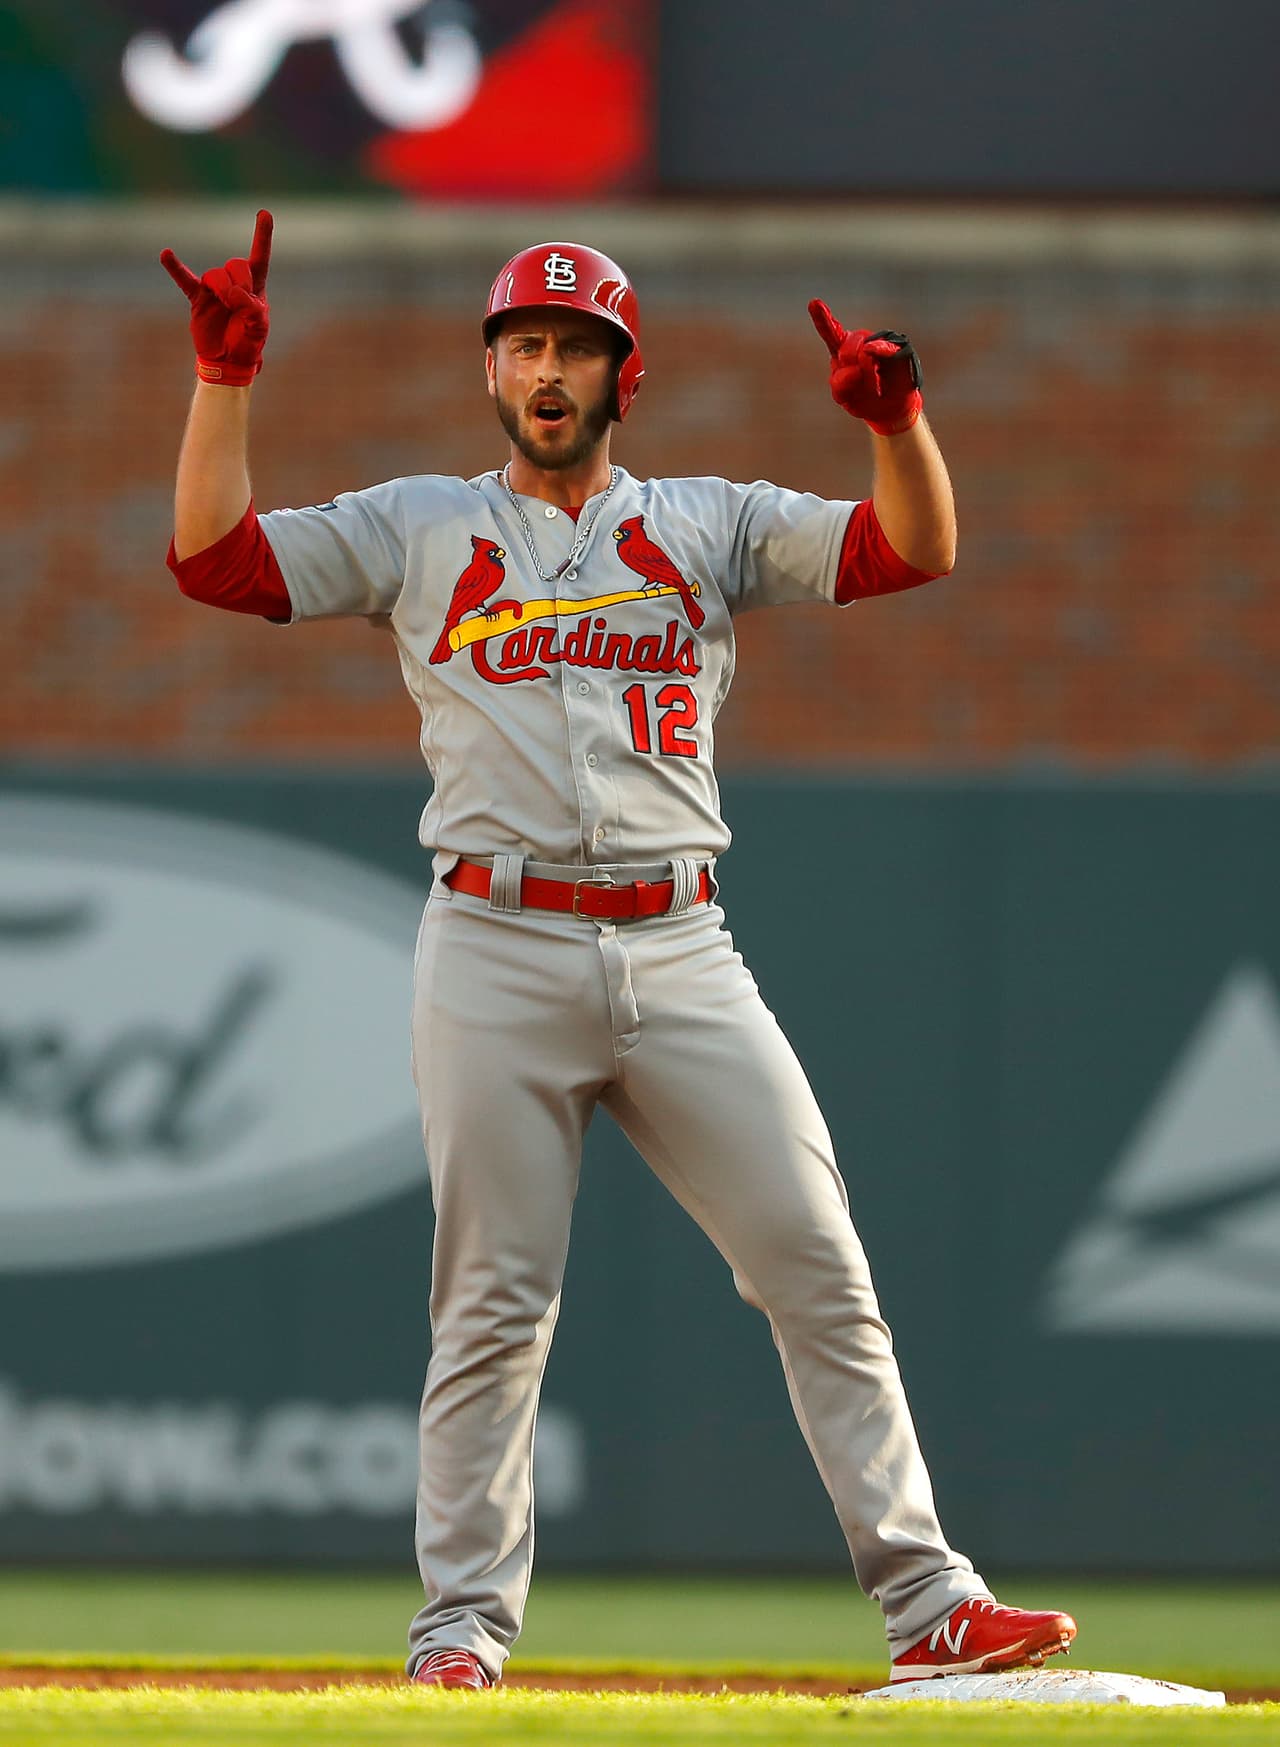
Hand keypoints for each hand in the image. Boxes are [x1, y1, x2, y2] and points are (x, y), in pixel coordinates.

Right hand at [161, 210, 272, 386]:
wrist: (228, 361)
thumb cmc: (247, 343)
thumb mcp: (259, 328)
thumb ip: (252, 309)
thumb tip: (233, 294)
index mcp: (254, 287)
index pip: (259, 257)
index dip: (262, 236)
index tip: (264, 213)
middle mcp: (234, 283)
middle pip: (235, 265)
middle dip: (240, 282)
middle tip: (240, 304)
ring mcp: (214, 289)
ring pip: (216, 275)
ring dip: (223, 289)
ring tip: (227, 307)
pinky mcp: (197, 298)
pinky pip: (184, 279)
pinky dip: (175, 267)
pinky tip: (166, 254)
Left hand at [808, 300, 922, 434]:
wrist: (891, 411)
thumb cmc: (865, 400)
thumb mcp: (844, 398)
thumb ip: (839, 385)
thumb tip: (853, 370)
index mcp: (843, 351)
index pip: (832, 333)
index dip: (823, 319)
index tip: (813, 303)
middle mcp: (862, 342)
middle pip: (847, 345)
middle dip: (848, 365)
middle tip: (859, 381)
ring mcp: (881, 343)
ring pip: (865, 348)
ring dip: (866, 372)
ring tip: (875, 388)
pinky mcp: (899, 348)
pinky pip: (887, 347)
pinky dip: (880, 350)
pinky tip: (871, 351)